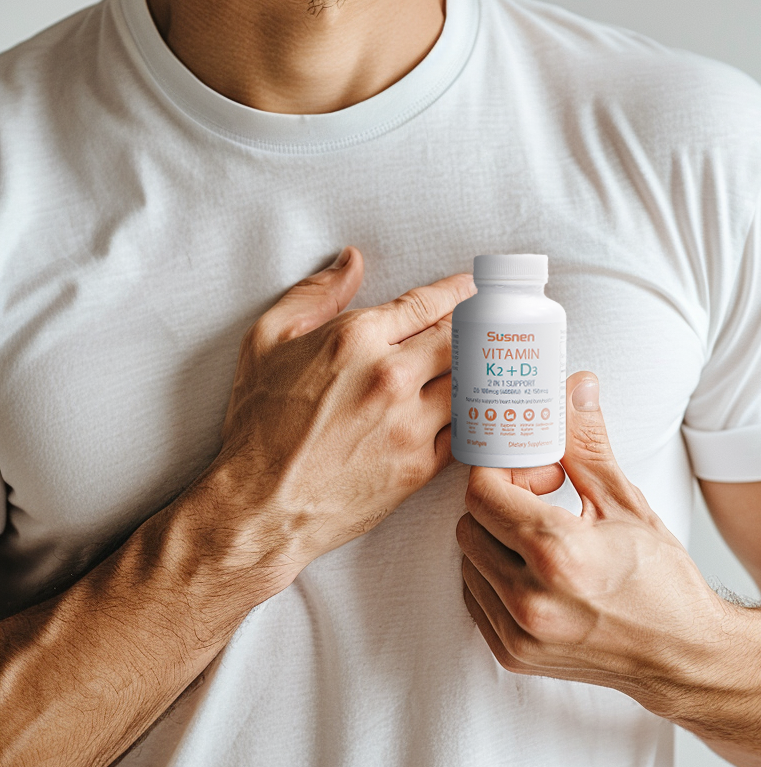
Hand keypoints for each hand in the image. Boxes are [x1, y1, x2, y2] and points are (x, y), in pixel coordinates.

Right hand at [213, 246, 474, 585]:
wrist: (261, 505)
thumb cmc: (258, 426)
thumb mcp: (266, 341)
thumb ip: (314, 294)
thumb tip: (352, 261)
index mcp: (355, 340)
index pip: (427, 303)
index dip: (458, 291)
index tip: (473, 288)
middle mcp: (390, 377)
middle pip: (459, 338)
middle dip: (479, 325)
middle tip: (491, 320)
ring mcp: (409, 424)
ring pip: (469, 383)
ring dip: (483, 370)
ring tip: (495, 362)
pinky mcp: (419, 466)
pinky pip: (464, 432)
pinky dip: (475, 417)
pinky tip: (481, 409)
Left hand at [457, 371, 725, 718]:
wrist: (684, 656)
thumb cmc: (664, 580)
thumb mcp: (627, 503)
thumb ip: (587, 444)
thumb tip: (574, 386)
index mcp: (557, 554)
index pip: (483, 491)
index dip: (504, 471)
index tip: (534, 470)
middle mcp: (529, 598)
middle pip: (470, 523)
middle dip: (498, 500)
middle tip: (540, 497)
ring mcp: (517, 632)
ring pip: (467, 559)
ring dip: (493, 537)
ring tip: (541, 535)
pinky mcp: (511, 654)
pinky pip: (474, 595)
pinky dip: (493, 574)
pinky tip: (534, 568)